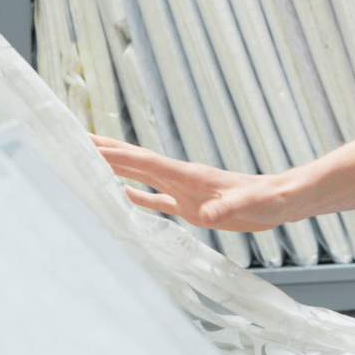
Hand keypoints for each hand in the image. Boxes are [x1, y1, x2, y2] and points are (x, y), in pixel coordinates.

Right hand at [92, 134, 294, 231]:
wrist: (281, 200)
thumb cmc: (267, 201)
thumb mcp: (248, 206)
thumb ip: (228, 209)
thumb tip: (209, 215)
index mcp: (188, 176)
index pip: (143, 161)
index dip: (114, 154)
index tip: (84, 143)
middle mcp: (181, 178)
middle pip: (134, 161)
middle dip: (104, 151)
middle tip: (73, 140)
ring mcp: (184, 190)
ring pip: (140, 176)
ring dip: (114, 169)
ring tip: (86, 161)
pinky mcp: (191, 206)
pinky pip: (155, 199)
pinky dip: (134, 195)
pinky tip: (120, 195)